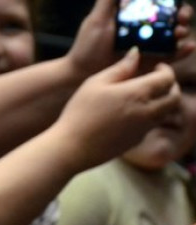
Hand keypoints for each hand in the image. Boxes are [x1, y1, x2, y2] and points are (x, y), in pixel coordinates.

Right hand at [54, 48, 179, 171]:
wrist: (71, 148)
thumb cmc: (79, 114)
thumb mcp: (95, 83)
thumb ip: (119, 68)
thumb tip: (135, 54)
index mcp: (138, 93)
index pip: (167, 78)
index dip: (165, 70)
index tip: (156, 67)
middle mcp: (146, 112)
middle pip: (174, 98)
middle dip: (171, 87)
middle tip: (157, 82)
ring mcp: (142, 129)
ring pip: (165, 113)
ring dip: (161, 103)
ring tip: (144, 98)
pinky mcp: (135, 141)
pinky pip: (150, 126)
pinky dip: (149, 117)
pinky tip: (130, 115)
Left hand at [67, 0, 193, 78]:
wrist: (81, 73)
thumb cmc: (86, 46)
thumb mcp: (97, 19)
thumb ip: (109, 0)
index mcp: (135, 17)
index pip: (159, 5)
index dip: (170, 3)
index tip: (175, 2)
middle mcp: (144, 31)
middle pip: (171, 19)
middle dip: (181, 15)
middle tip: (181, 18)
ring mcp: (148, 47)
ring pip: (173, 36)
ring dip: (182, 31)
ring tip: (180, 32)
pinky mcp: (149, 64)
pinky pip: (169, 57)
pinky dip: (182, 51)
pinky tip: (189, 47)